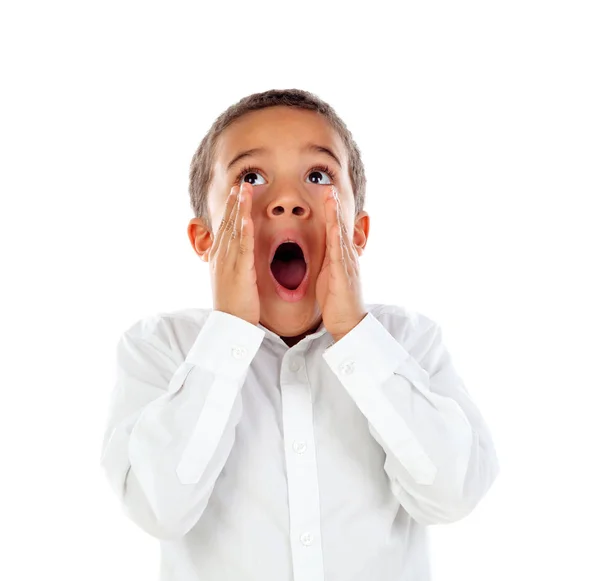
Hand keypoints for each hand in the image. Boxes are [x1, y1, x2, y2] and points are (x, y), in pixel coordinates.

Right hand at [208, 182, 259, 325]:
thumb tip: (234, 254)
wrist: (229, 325)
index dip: (230, 208)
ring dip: (239, 208)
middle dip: (233, 201)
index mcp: (219, 257)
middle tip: (240, 182)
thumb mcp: (228, 280)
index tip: (235, 192)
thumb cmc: (233, 305)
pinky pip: (242, 248)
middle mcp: (221, 256)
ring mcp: (229, 263)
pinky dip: (244, 230)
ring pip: (234, 230)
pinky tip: (246, 216)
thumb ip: (232, 264)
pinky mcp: (240, 272)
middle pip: (227, 223)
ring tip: (244, 189)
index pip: (225, 227)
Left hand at [316, 186, 366, 341]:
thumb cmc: (336, 302)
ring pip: (340, 234)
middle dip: (334, 205)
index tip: (325, 193)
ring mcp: (346, 264)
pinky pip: (339, 252)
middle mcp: (346, 256)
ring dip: (335, 214)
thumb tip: (322, 249)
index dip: (330, 211)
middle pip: (339, 226)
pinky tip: (332, 224)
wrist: (348, 324)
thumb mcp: (329, 276)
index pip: (335, 229)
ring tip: (330, 195)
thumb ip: (327, 260)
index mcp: (340, 257)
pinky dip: (336, 236)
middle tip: (328, 184)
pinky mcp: (343, 275)